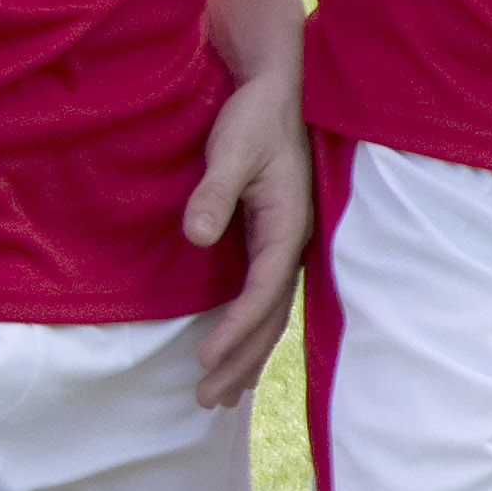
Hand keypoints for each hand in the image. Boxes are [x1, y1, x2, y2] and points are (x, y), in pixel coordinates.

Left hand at [179, 40, 313, 400]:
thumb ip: (214, 193)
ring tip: (221, 394)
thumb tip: (196, 238)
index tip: (205, 360)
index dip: (234, 330)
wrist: (277, 88)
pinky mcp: (277, 239)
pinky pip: (267, 297)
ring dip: (248, 356)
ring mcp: (289, 243)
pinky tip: (237, 348)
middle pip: (271, 318)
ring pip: (272, 314)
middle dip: (241, 362)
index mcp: (288, 226)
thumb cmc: (254, 116)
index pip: (262, 293)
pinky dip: (251, 330)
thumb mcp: (231, 148)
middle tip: (207, 401)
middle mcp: (295, 242)